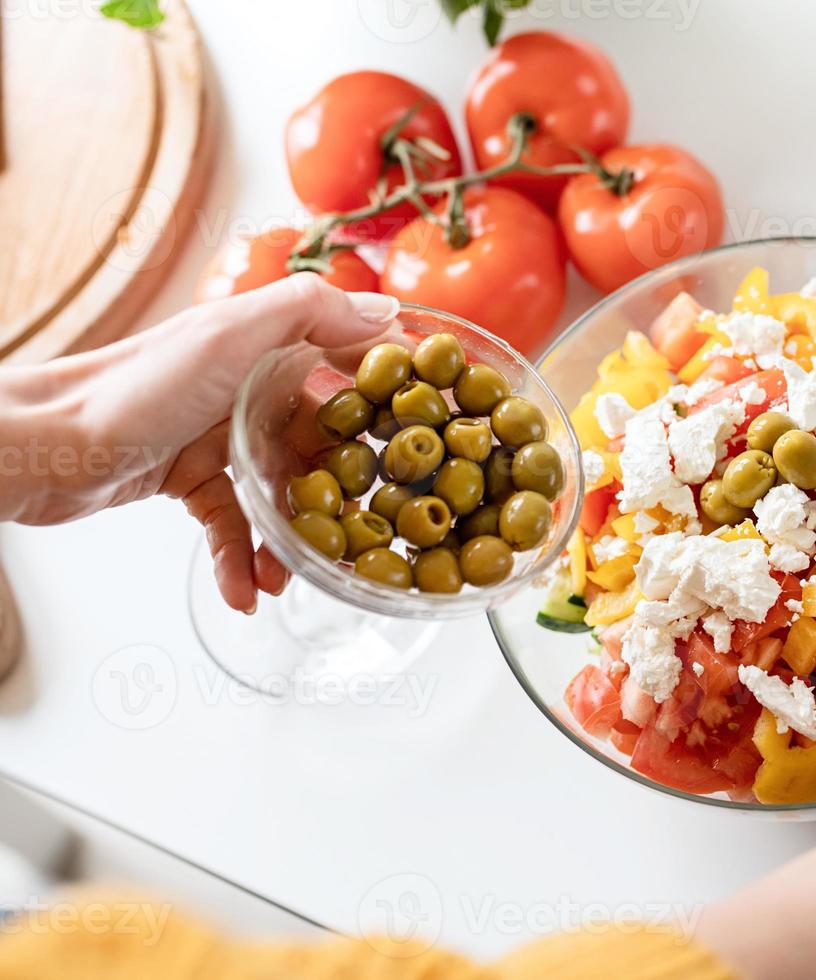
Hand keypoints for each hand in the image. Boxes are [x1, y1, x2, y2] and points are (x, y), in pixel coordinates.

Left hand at [0, 275, 397, 611]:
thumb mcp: (229, 334)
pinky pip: (235, 527)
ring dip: (297, 539)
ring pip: (284, 493)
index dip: (391, 403)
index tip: (431, 439)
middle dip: (353, 491)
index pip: (350, 370)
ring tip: (303, 577)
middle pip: (325, 444)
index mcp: (268, 347)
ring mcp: (221, 438)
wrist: (43, 445)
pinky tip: (249, 593)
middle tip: (381, 530)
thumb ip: (310, 312)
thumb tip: (389, 311)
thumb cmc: (133, 387)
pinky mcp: (190, 482)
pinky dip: (243, 560)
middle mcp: (250, 389)